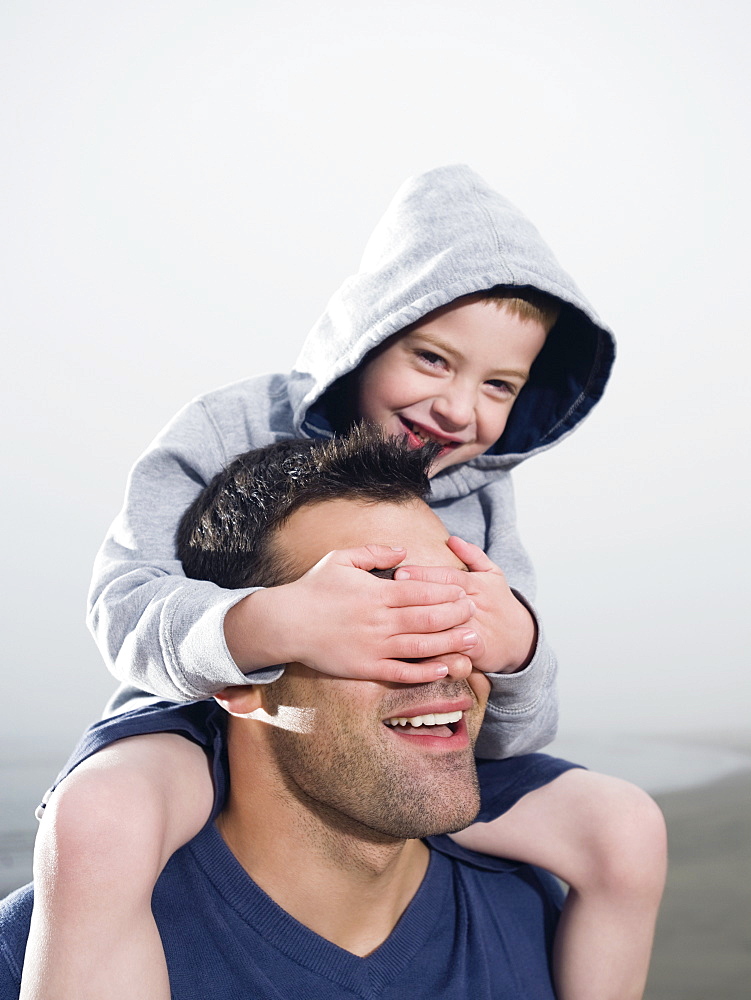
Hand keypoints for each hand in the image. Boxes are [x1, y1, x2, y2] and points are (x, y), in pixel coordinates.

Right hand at [226, 544, 477, 682]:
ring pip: (421, 647)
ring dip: (450, 643)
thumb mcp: (341, 559)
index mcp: (377, 593)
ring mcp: (374, 647)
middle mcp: (380, 621)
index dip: (446, 592)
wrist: (287, 623)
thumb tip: (403, 550)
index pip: (422, 592)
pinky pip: (402, 672)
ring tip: (472, 639)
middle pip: (428, 618)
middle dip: (456, 615)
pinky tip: (443, 668)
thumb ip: (375, 553)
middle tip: (475, 612)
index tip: (464, 590)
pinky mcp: (366, 668)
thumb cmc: (314, 588)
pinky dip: (425, 672)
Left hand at [393, 536, 536, 673]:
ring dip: (424, 622)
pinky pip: (456, 648)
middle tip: (392, 592)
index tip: (399, 572)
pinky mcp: (479, 649)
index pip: (447, 576)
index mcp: (476, 584)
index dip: (424, 574)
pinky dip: (439, 648)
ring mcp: (477, 627)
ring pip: (448, 623)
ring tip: (400, 619)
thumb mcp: (493, 575)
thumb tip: (453, 539)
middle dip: (419, 594)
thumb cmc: (499, 603)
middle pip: (445, 597)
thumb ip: (473, 556)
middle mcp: (475, 604)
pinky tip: (417, 646)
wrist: (521, 638)